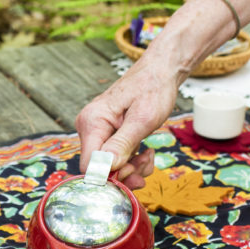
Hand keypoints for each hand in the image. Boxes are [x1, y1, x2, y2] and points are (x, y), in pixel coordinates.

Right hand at [75, 56, 178, 189]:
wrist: (160, 72)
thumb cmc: (153, 89)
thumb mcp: (143, 119)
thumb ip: (123, 143)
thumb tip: (107, 167)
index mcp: (92, 122)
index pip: (90, 165)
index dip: (111, 175)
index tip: (134, 173)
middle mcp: (89, 127)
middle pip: (100, 167)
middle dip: (126, 171)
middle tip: (146, 163)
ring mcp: (97, 131)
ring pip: (110, 164)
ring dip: (132, 166)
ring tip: (149, 154)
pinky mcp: (107, 134)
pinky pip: (115, 156)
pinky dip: (132, 160)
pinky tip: (145, 151)